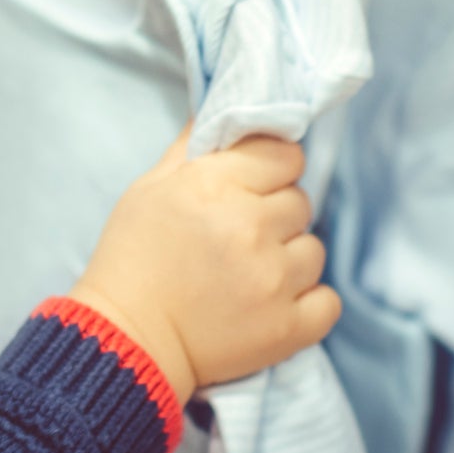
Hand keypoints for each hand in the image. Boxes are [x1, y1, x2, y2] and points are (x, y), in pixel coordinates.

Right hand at [66, 128, 335, 403]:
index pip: (284, 154)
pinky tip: (276, 301)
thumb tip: (225, 112)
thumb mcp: (148, 189)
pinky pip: (329, 301)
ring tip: (252, 272)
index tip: (253, 185)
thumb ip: (192, 147)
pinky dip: (309, 302)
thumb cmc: (131, 259)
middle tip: (241, 234)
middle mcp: (250, 228)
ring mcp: (273, 280)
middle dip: (275, 212)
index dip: (269, 168)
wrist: (125, 340)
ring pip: (314, 249)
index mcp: (214, 186)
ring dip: (289, 257)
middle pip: (300, 200)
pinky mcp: (287, 328)